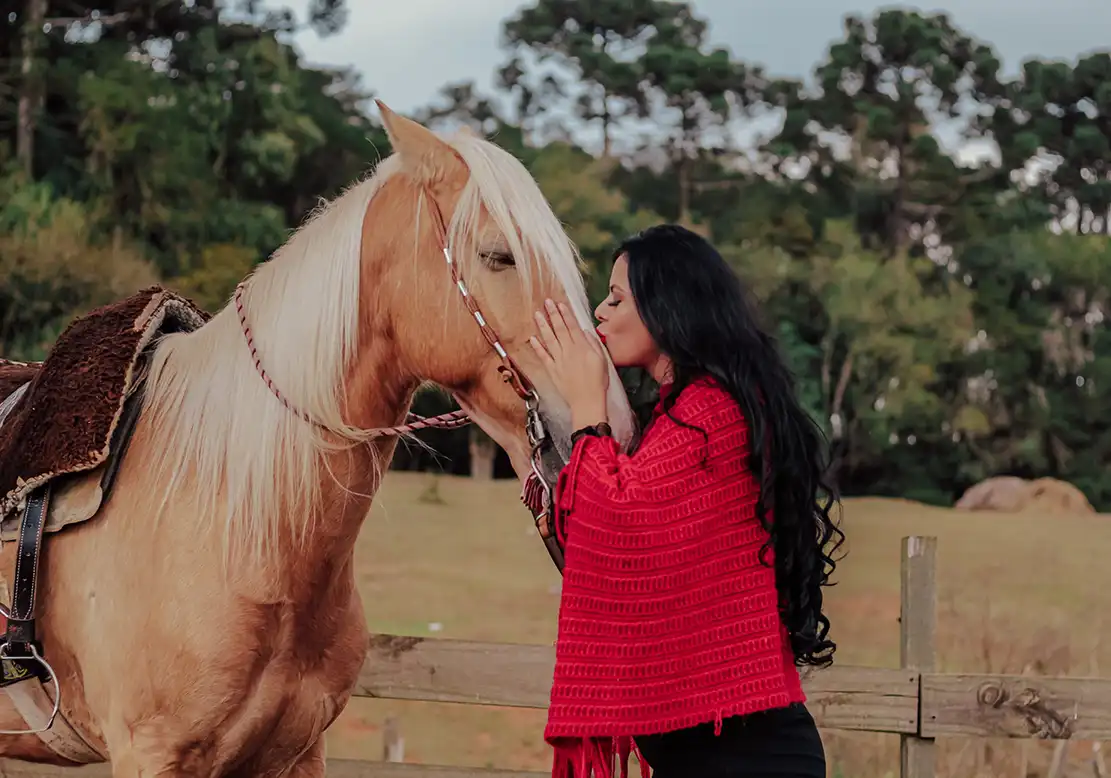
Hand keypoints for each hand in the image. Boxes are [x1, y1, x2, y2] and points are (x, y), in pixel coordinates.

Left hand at [529, 299, 608, 426]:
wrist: (587, 401)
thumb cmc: (598, 382)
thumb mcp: (602, 359)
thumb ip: (593, 344)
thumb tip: (585, 332)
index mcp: (582, 348)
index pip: (572, 326)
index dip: (565, 314)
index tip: (560, 304)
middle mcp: (569, 352)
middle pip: (559, 329)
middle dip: (553, 314)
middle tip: (546, 302)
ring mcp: (559, 361)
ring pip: (549, 339)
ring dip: (543, 326)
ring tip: (537, 314)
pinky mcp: (552, 370)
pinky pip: (543, 356)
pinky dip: (537, 347)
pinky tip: (532, 338)